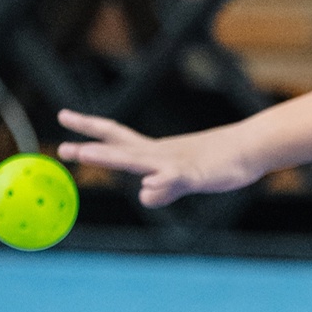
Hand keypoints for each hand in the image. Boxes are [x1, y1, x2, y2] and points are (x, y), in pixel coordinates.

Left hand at [57, 109, 263, 207]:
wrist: (250, 148)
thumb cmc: (219, 161)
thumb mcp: (186, 179)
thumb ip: (165, 188)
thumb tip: (146, 195)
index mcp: (154, 151)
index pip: (115, 135)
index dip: (89, 127)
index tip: (64, 117)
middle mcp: (158, 154)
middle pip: (117, 147)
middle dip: (89, 148)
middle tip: (61, 148)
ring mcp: (175, 164)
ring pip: (137, 159)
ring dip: (110, 156)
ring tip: (85, 154)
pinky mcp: (193, 175)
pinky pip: (173, 180)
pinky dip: (159, 183)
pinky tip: (150, 186)